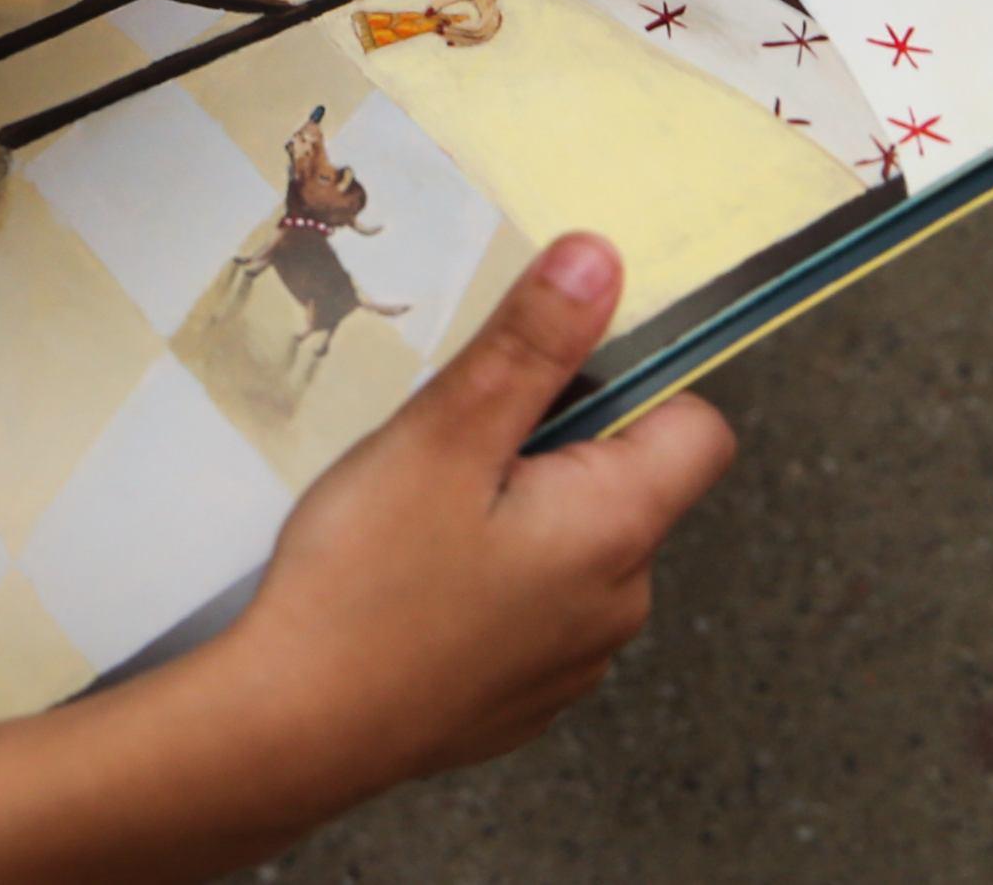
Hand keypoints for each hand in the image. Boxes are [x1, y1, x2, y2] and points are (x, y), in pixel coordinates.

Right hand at [201, 234, 731, 814]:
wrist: (295, 731)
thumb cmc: (363, 587)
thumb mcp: (441, 435)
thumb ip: (530, 346)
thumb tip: (599, 262)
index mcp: (617, 527)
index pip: (697, 428)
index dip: (633, 383)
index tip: (544, 377)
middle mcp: (619, 601)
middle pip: (623, 480)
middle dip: (548, 446)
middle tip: (448, 449)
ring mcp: (575, 658)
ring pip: (572, 544)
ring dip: (514, 514)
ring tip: (418, 518)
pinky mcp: (525, 695)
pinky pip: (532, 607)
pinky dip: (487, 581)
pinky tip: (413, 582)